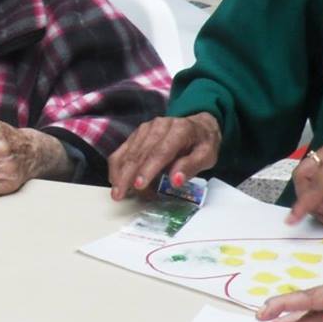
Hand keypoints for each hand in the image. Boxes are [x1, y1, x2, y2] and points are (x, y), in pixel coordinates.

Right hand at [106, 113, 220, 201]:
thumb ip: (191, 166)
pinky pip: (122, 150)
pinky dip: (117, 166)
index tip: (139, 186)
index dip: (148, 169)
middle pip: (140, 153)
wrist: (198, 127)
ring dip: (120, 173)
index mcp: (180, 129)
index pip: (161, 151)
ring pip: (128, 152)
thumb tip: (175, 180)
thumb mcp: (207, 156)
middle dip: (128, 175)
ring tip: (117, 192)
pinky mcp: (136, 134)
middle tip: (120, 195)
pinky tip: (115, 180)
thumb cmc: (202, 144)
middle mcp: (159, 126)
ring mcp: (145, 129)